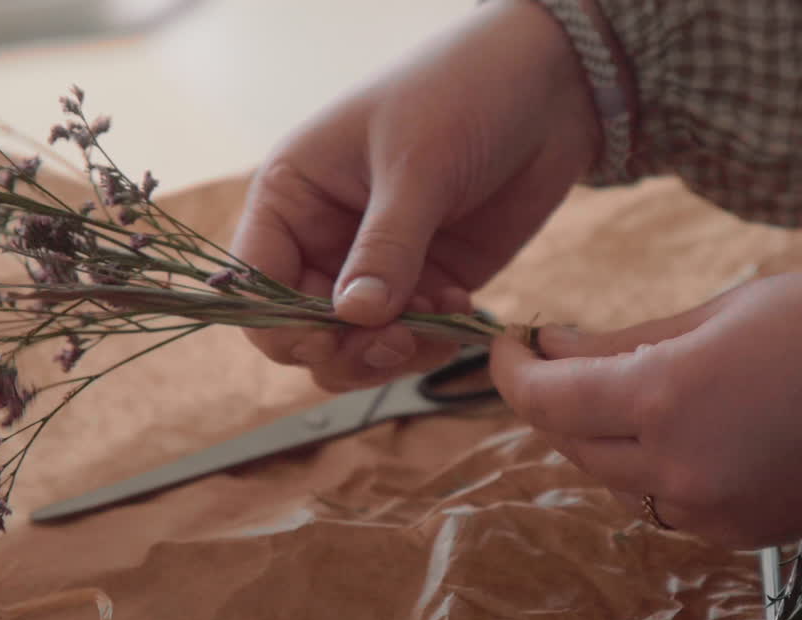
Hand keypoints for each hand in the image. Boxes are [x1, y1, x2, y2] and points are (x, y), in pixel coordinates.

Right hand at [232, 0, 600, 390]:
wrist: (544, 87)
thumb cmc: (460, 97)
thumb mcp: (415, 167)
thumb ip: (385, 247)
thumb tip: (354, 318)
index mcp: (291, 197)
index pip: (257, 286)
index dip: (286, 326)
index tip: (338, 336)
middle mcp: (323, 238)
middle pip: (305, 331)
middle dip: (348, 349)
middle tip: (401, 340)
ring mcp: (378, 265)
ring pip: (357, 345)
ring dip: (395, 352)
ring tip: (440, 322)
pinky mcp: (429, 282)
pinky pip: (414, 336)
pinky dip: (434, 338)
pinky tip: (464, 305)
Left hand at [490, 265, 801, 547]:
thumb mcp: (726, 309)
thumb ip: (631, 341)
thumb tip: (557, 350)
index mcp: (668, 401)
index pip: (546, 401)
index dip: (510, 372)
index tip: (506, 345)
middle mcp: (680, 472)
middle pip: (572, 445)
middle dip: (553, 400)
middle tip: (561, 354)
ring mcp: (714, 512)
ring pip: (617, 478)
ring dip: (602, 434)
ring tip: (623, 382)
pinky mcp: (746, 534)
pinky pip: (668, 500)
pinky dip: (654, 464)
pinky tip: (681, 422)